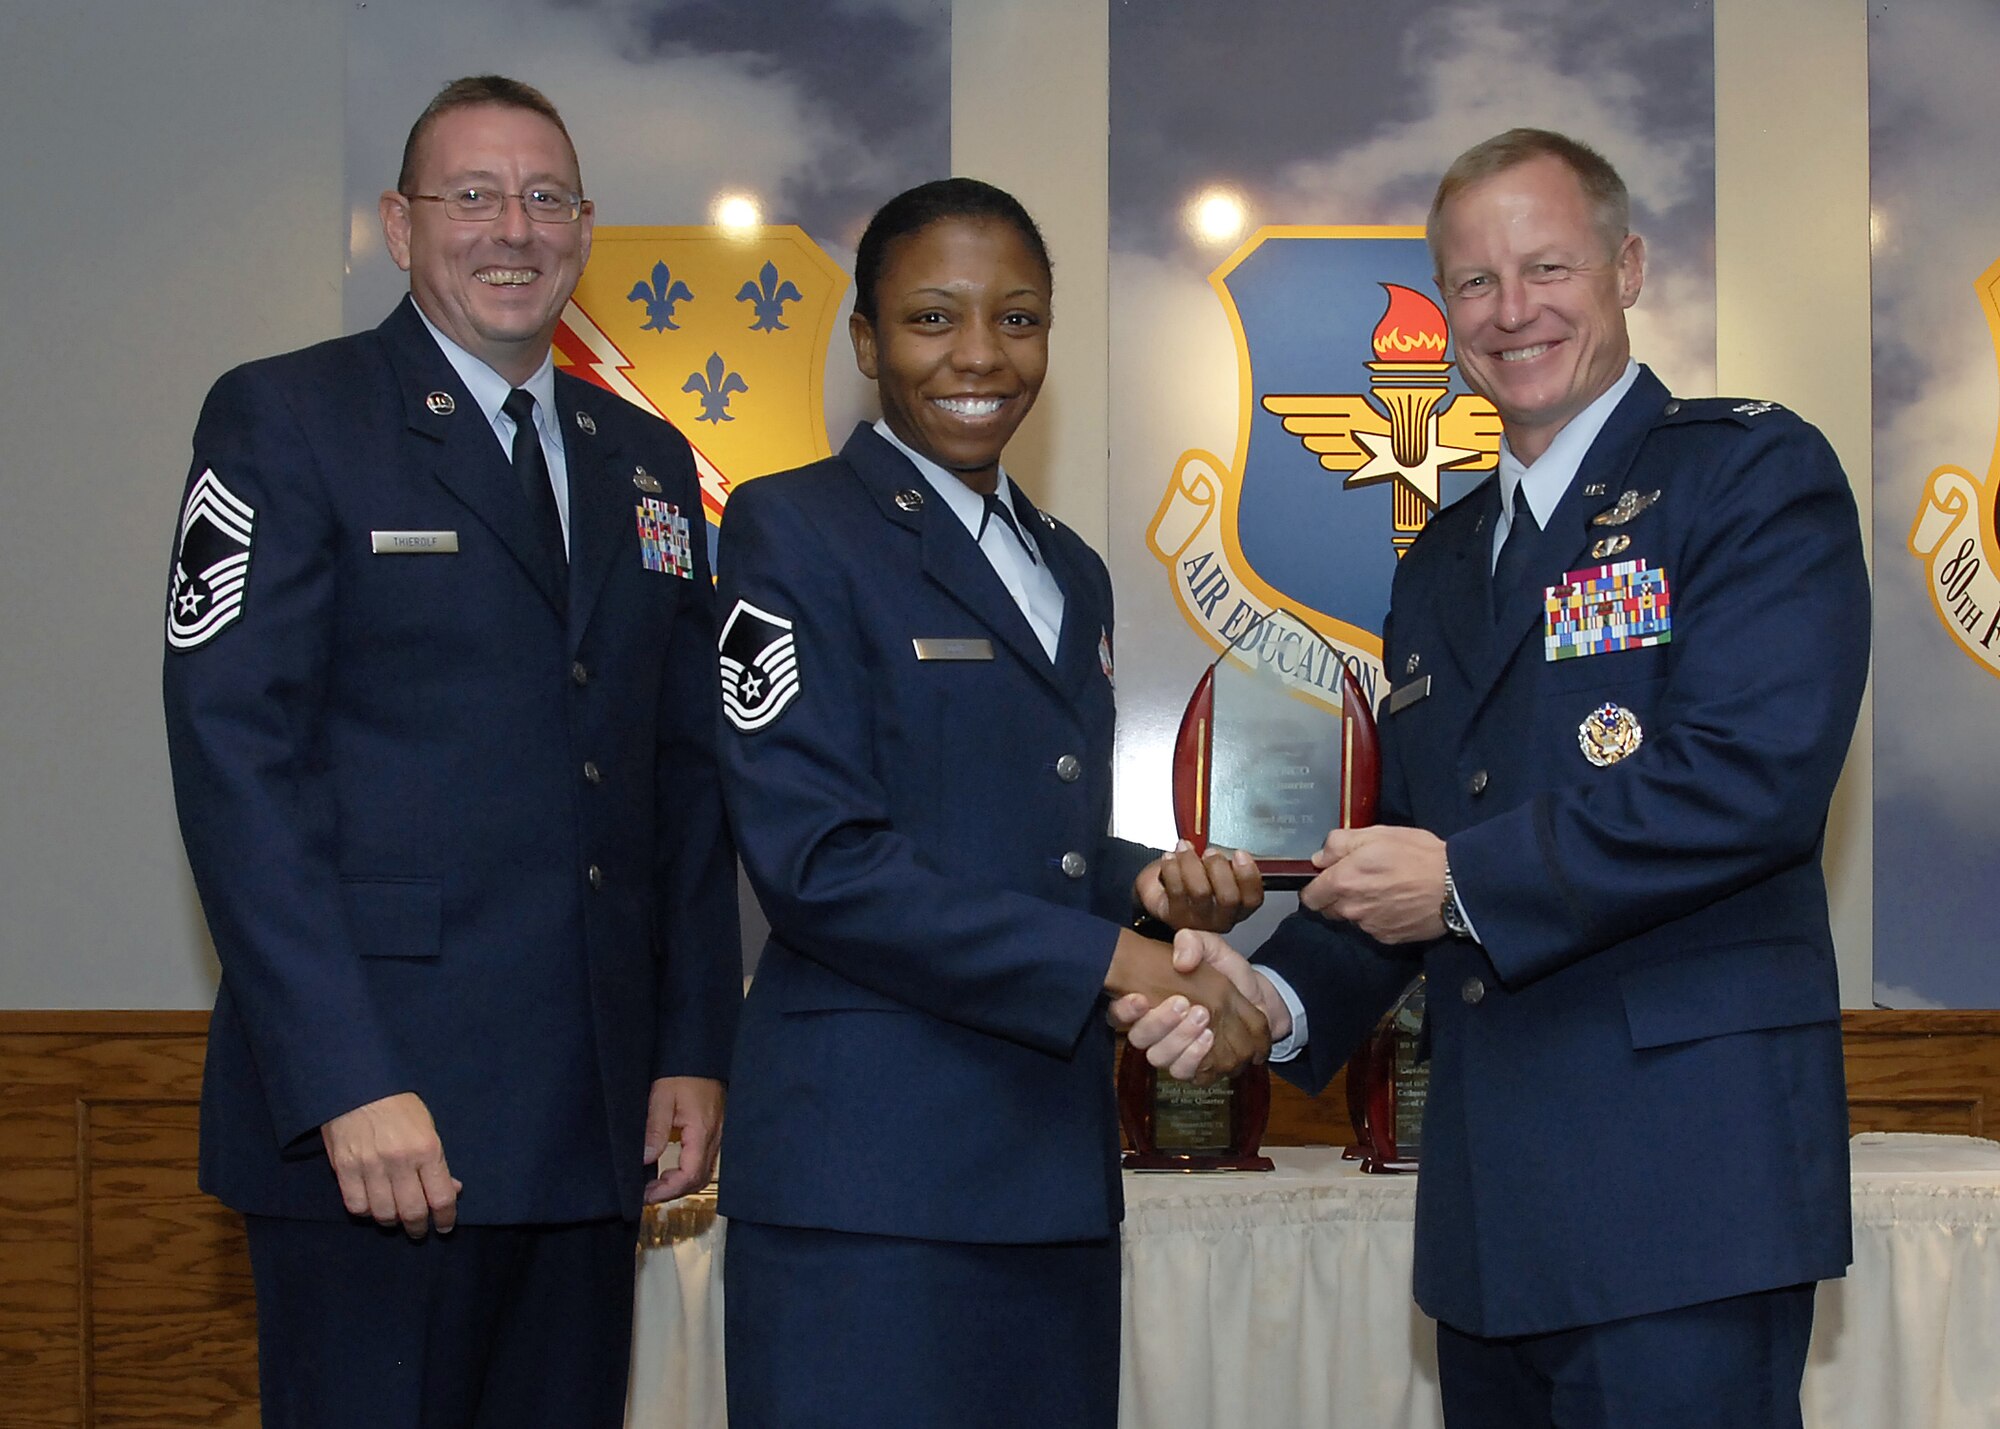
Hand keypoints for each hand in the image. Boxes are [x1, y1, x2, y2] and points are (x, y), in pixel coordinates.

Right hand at [320, 1091, 460, 1237]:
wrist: (358, 1085)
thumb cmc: (399, 1105)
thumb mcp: (428, 1127)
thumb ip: (438, 1162)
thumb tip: (453, 1190)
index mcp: (427, 1149)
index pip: (441, 1197)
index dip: (446, 1218)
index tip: (445, 1226)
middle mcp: (400, 1161)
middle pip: (413, 1212)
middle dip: (419, 1228)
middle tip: (420, 1230)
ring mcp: (370, 1166)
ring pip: (384, 1214)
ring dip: (393, 1222)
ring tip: (396, 1220)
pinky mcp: (344, 1169)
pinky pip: (357, 1206)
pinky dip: (366, 1212)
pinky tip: (372, 1207)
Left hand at [643, 1075, 724, 1203]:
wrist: (699, 1052)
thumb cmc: (682, 1070)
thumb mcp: (661, 1097)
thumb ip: (655, 1129)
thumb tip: (646, 1159)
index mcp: (702, 1130)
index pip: (690, 1174)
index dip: (668, 1189)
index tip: (646, 1193)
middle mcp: (715, 1135)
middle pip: (699, 1179)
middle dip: (673, 1191)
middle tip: (648, 1194)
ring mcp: (718, 1133)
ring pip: (704, 1172)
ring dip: (682, 1183)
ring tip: (657, 1184)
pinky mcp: (716, 1129)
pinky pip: (706, 1159)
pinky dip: (689, 1171)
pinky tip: (673, 1168)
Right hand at [1109, 930, 1291, 1081]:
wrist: (1260, 998)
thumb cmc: (1227, 973)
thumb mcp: (1211, 948)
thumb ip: (1193, 943)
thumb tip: (1181, 960)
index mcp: (1149, 1001)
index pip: (1118, 1013)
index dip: (1123, 1010)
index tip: (1140, 998)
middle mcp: (1155, 1031)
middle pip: (1139, 1038)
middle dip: (1159, 1023)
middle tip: (1184, 1003)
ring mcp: (1173, 1052)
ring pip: (1160, 1058)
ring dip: (1178, 1040)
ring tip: (1202, 1018)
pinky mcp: (1195, 1069)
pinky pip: (1185, 1073)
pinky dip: (1195, 1058)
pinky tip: (1209, 1039)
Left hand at [1135, 842, 1264, 932]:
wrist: (1161, 890)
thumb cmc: (1193, 878)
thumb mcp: (1215, 868)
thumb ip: (1225, 861)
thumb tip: (1223, 846)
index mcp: (1237, 906)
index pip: (1253, 898)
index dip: (1248, 876)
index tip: (1240, 854)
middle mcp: (1219, 918)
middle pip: (1228, 898)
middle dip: (1218, 867)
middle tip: (1209, 852)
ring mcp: (1196, 920)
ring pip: (1200, 892)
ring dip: (1191, 863)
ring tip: (1185, 848)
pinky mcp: (1173, 916)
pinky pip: (1175, 890)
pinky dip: (1171, 868)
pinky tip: (1169, 858)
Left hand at [1300, 826, 1447, 943]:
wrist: (1456, 886)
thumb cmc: (1417, 855)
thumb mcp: (1377, 834)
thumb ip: (1340, 844)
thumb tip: (1318, 859)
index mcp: (1343, 881)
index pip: (1310, 897)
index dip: (1316, 887)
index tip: (1328, 878)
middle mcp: (1351, 909)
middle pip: (1329, 910)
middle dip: (1337, 897)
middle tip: (1360, 880)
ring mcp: (1370, 927)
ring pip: (1352, 920)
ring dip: (1360, 908)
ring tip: (1385, 890)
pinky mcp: (1388, 938)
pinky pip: (1373, 929)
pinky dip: (1379, 918)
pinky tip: (1397, 904)